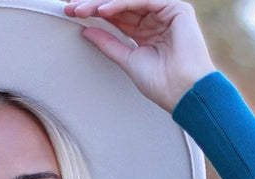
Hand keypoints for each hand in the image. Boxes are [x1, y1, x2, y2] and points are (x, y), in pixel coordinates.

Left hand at [62, 0, 214, 113]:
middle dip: (94, 5)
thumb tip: (86, 31)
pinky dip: (120, 4)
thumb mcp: (128, 60)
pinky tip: (102, 10)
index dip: (94, 13)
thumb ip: (109, 44)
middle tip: (70, 7)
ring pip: (129, 0)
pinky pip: (142, 0)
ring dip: (102, 3)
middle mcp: (156, 17)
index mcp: (146, 31)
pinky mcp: (175, 7)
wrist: (185, 93)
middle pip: (120, 4)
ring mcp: (166, 10)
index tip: (71, 14)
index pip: (116, 16)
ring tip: (80, 9)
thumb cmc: (162, 84)